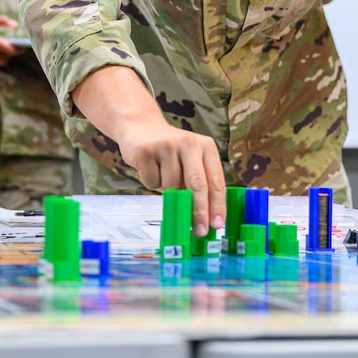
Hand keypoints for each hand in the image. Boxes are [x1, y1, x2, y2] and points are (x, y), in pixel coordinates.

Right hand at [0, 16, 18, 68]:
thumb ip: (2, 20)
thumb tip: (15, 24)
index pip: (9, 50)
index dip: (18, 50)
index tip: (22, 47)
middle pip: (6, 58)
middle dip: (12, 54)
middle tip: (15, 49)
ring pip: (0, 63)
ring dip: (4, 59)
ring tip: (6, 52)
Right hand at [71, 66, 226, 237]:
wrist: (140, 126)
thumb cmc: (171, 151)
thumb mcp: (192, 160)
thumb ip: (201, 183)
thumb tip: (207, 219)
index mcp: (206, 146)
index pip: (215, 180)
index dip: (217, 205)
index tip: (217, 225)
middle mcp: (189, 143)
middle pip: (197, 184)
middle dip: (199, 211)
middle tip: (199, 230)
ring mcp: (166, 145)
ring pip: (171, 186)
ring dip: (167, 190)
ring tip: (164, 173)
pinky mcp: (146, 150)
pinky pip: (152, 182)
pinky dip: (151, 182)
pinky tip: (151, 167)